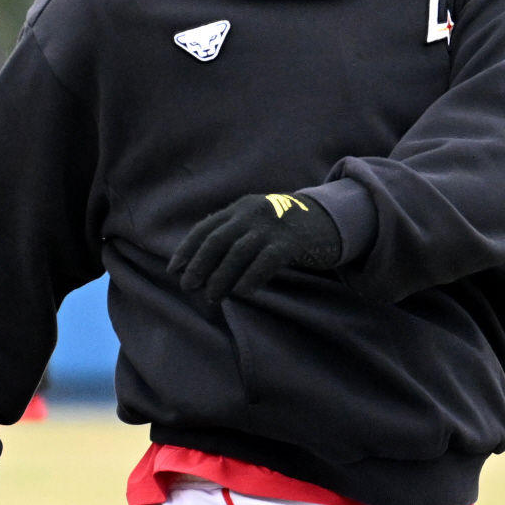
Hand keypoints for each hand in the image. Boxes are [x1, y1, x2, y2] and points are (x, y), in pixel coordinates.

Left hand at [170, 192, 342, 300]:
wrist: (329, 218)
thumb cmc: (287, 227)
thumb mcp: (258, 221)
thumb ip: (234, 232)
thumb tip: (201, 263)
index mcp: (241, 207)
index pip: (205, 228)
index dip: (187, 250)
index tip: (174, 270)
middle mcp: (253, 213)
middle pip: (217, 240)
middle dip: (199, 265)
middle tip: (188, 287)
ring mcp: (272, 226)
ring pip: (238, 252)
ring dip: (221, 277)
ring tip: (211, 297)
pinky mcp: (291, 241)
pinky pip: (266, 261)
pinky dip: (251, 277)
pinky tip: (242, 293)